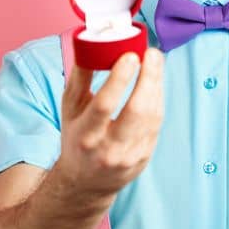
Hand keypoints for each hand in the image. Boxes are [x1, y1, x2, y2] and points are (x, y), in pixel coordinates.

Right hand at [53, 49, 165, 196]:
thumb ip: (79, 79)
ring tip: (155, 61)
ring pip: (152, 116)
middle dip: (148, 78)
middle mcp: (108, 149)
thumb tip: (89, 45)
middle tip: (152, 53)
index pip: (105, 105)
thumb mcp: (69, 111)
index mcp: (85, 135)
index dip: (120, 79)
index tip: (130, 56)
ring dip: (157, 85)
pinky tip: (156, 82)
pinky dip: (158, 99)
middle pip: (137, 111)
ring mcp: (130, 156)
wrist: (86, 183)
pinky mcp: (145, 158)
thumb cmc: (77, 139)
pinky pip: (157, 124)